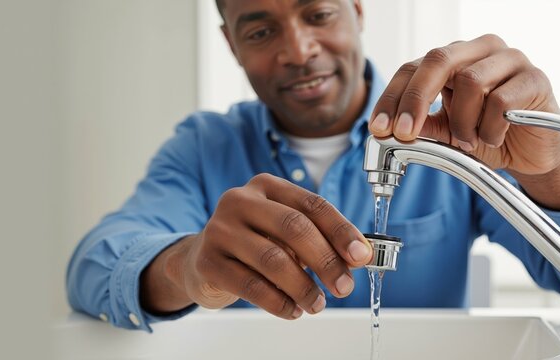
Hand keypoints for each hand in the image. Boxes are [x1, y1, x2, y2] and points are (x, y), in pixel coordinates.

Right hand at [142, 173, 372, 318]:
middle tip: (344, 287)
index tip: (361, 256)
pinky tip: (292, 310)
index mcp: (265, 186)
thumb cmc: (251, 243)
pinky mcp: (208, 261)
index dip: (341, 231)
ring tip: (317, 304)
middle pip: (294, 228)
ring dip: (303, 287)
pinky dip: (278, 302)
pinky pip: (251, 285)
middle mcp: (240, 201)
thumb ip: (318, 240)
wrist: (199, 261)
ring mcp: (220, 230)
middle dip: (326, 261)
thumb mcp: (284, 234)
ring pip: (273, 259)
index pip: (312, 204)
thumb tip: (357, 258)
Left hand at [369, 34, 559, 208]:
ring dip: (462, 122)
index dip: (392, 98)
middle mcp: (479, 50)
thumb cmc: (486, 135)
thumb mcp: (445, 133)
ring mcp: (510, 59)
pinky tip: (494, 138)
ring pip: (469, 81)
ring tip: (470, 141)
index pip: (413, 68)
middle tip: (403, 133)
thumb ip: (421, 127)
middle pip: (437, 60)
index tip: (379, 128)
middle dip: (414, 100)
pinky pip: (500, 101)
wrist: (531, 153)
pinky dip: (489, 129)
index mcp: (453, 59)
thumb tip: (388, 131)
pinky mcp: (535, 78)